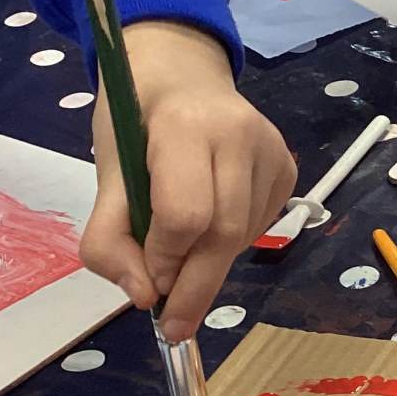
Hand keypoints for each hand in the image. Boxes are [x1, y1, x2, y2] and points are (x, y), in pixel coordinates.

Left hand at [81, 22, 296, 341]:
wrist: (181, 73)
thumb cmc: (135, 122)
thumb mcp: (107, 174)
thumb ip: (111, 238)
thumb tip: (144, 298)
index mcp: (185, 128)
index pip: (185, 215)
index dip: (164, 259)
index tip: (146, 285)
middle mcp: (241, 134)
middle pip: (224, 233)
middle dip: (195, 284)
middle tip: (172, 322)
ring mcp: (273, 149)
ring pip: (245, 235)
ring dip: (210, 262)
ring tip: (183, 251)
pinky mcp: (289, 165)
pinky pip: (261, 224)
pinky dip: (232, 243)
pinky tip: (212, 223)